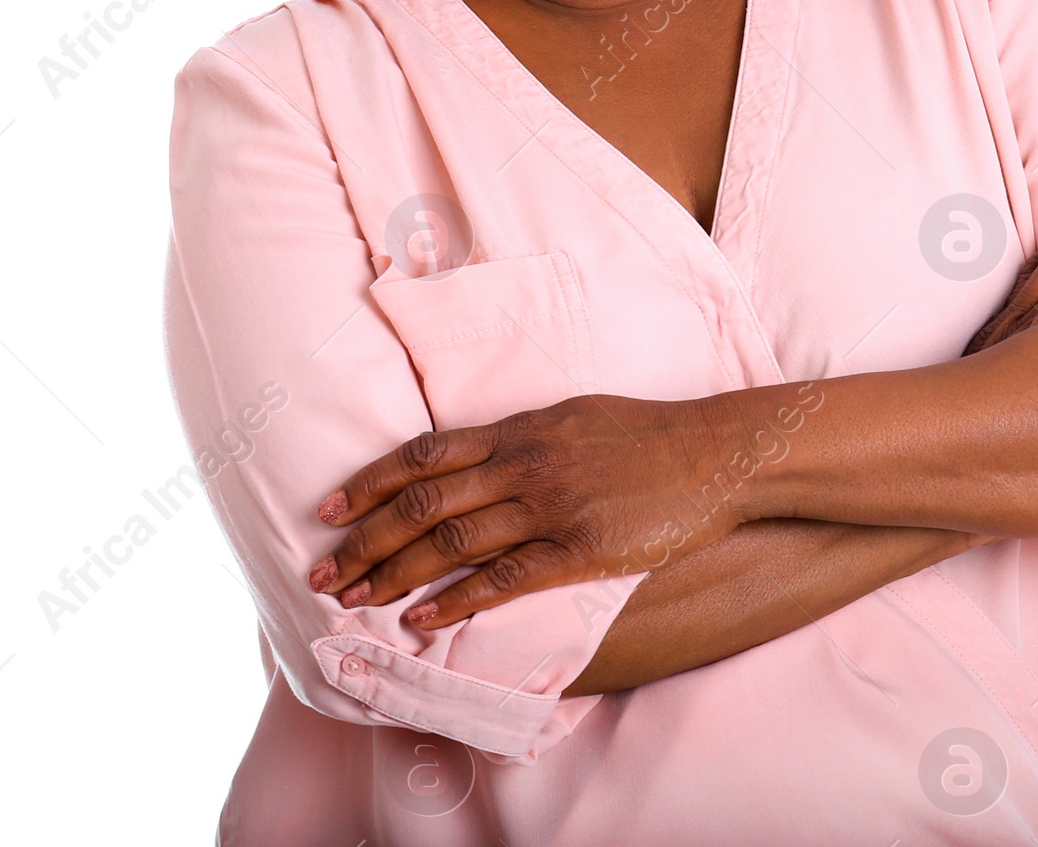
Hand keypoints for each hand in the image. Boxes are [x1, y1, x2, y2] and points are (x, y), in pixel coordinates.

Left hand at [306, 383, 825, 629]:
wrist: (715, 453)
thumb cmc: (648, 434)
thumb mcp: (576, 416)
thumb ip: (524, 437)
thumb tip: (477, 455)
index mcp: (522, 428)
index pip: (426, 454)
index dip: (370, 482)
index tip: (329, 508)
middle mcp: (525, 462)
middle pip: (425, 502)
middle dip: (365, 539)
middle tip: (322, 573)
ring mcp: (551, 505)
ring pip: (453, 542)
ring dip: (396, 574)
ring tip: (357, 602)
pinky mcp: (579, 548)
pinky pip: (505, 579)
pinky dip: (457, 601)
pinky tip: (424, 622)